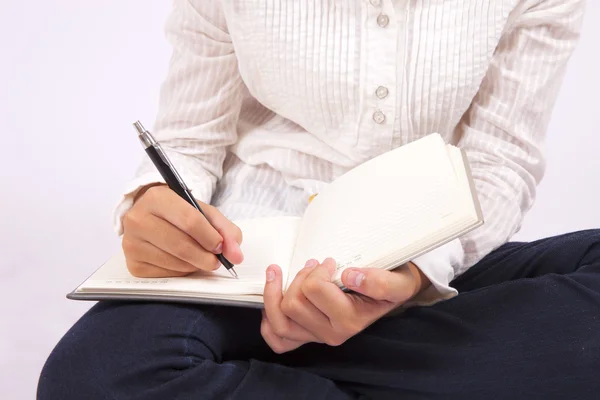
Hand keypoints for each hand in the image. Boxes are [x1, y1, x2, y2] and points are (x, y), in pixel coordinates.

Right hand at [121, 184, 242, 276]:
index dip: (210, 237)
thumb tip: (236, 256)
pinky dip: (182, 272)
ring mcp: (131, 243)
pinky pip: (165, 274)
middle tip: (216, 260)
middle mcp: (137, 219)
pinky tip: (183, 263)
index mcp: (156, 198)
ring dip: (195, 265)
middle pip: (181, 244)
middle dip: (205, 256)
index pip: (189, 221)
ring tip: (200, 258)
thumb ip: (225, 230)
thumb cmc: (180, 213)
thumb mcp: (204, 212)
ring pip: (174, 262)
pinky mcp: (132, 264)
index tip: (221, 246)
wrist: (151, 217)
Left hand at [261, 259, 428, 353]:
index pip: (315, 291)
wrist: (393, 294)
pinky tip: (273, 300)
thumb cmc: (391, 284)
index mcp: (350, 321)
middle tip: (312, 264)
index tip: (329, 261)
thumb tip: (350, 277)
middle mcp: (332, 334)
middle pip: (292, 305)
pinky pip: (278, 339)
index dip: (318, 270)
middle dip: (298, 278)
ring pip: (279, 321)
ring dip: (275, 293)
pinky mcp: (307, 336)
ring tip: (279, 273)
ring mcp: (317, 337)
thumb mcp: (398, 281)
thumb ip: (380, 282)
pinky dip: (269, 321)